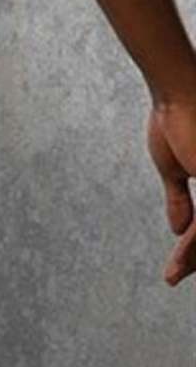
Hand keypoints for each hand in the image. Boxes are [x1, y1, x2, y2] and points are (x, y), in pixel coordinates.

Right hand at [146, 96, 195, 285]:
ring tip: (172, 274)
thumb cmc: (176, 116)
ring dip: (193, 258)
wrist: (177, 91)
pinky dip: (193, 248)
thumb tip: (178, 230)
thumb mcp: (176, 167)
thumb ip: (180, 199)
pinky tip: (179, 258)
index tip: (179, 264)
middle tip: (174, 275)